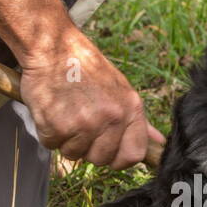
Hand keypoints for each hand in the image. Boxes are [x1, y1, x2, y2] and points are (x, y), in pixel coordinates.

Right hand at [18, 29, 155, 168]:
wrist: (54, 48)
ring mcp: (85, 123)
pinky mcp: (58, 126)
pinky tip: (52, 110)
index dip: (118, 158)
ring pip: (74, 154)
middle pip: (101, 159)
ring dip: (66, 140)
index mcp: (130, 109)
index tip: (107, 150)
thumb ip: (138, 120)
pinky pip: (52, 145)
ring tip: (65, 112)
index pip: (133, 155)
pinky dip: (48, 132)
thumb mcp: (120, 89)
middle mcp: (111, 117)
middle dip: (87, 147)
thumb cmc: (86, 68)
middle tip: (79, 122)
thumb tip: (158, 142)